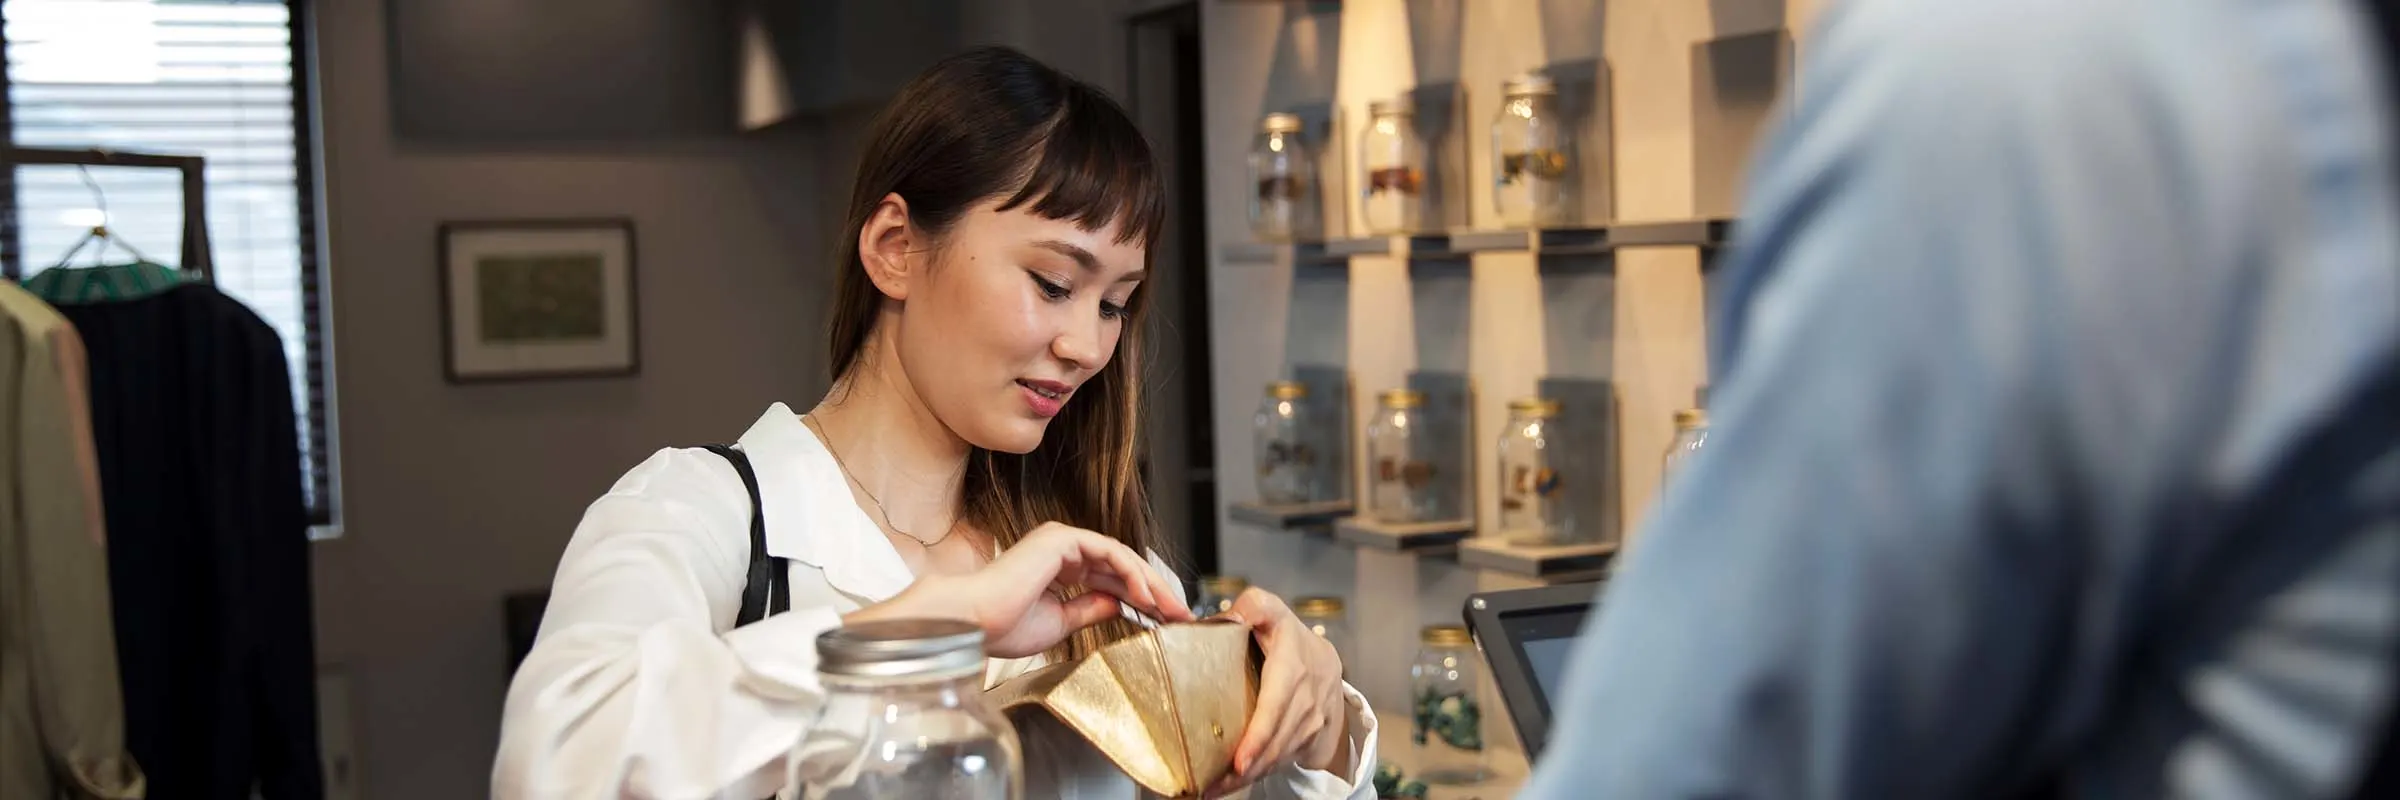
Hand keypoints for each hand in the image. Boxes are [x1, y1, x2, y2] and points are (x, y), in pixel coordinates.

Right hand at [846, 522, 1193, 657]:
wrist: (974, 622)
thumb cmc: (1003, 625)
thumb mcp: (1060, 622)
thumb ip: (1090, 609)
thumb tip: (1119, 605)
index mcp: (1057, 566)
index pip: (1110, 579)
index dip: (1140, 599)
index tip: (1165, 622)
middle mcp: (1061, 548)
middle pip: (1120, 566)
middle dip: (1154, 591)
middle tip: (1181, 615)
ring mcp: (1061, 540)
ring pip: (1120, 556)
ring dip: (1149, 582)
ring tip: (1170, 609)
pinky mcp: (1062, 539)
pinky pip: (1109, 551)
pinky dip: (1131, 572)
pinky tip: (1147, 596)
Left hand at [1209, 587, 1350, 793]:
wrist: (1327, 665)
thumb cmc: (1288, 638)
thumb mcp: (1272, 611)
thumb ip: (1254, 605)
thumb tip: (1231, 617)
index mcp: (1294, 664)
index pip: (1277, 704)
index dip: (1259, 734)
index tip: (1240, 760)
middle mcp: (1307, 697)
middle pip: (1276, 740)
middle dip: (1245, 768)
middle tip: (1210, 787)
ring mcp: (1311, 721)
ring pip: (1279, 755)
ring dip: (1247, 777)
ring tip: (1213, 790)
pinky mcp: (1308, 738)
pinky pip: (1281, 759)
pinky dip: (1258, 773)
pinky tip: (1230, 783)